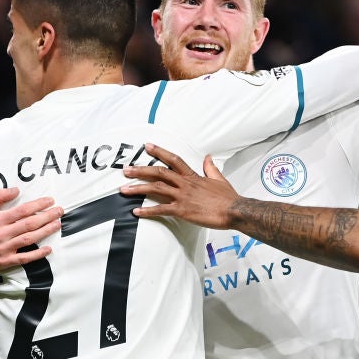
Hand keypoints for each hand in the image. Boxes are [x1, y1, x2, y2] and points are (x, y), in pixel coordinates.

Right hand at [0, 188, 62, 272]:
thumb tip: (16, 189)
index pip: (22, 210)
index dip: (38, 205)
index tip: (50, 200)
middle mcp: (1, 234)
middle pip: (29, 224)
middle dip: (47, 216)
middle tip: (60, 211)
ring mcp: (3, 249)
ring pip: (29, 239)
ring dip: (46, 231)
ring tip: (58, 224)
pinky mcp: (5, 261)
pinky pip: (24, 258)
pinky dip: (37, 254)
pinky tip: (48, 249)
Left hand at [121, 143, 241, 228]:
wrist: (234, 210)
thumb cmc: (228, 198)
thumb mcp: (219, 179)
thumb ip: (210, 168)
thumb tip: (208, 157)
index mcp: (193, 176)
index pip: (173, 160)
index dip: (160, 152)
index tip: (147, 146)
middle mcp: (185, 184)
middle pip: (159, 172)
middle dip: (140, 170)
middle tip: (125, 170)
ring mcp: (183, 196)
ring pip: (156, 188)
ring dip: (138, 188)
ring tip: (124, 189)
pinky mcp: (183, 210)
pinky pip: (161, 209)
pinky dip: (147, 211)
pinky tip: (136, 212)